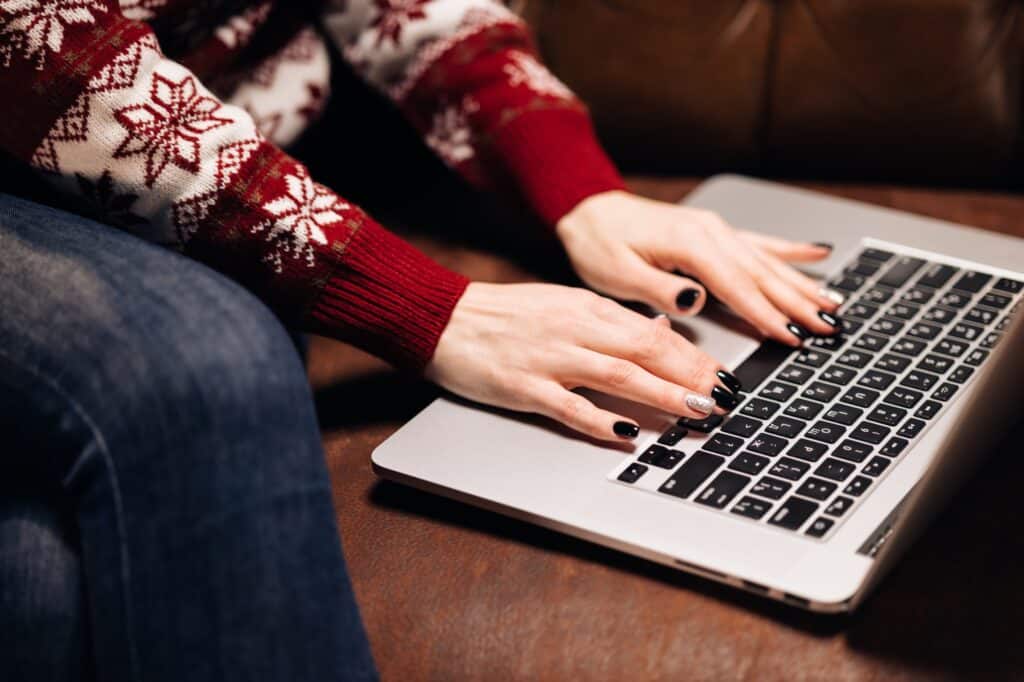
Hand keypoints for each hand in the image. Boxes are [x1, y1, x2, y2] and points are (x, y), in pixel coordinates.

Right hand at [426, 282, 743, 441]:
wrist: (447, 319)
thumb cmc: (505, 314)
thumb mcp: (563, 304)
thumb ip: (609, 322)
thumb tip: (657, 332)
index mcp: (586, 309)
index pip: (651, 333)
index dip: (693, 357)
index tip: (724, 376)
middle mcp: (574, 329)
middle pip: (644, 352)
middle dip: (691, 376)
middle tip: (726, 398)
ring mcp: (549, 359)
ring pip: (617, 376)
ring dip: (662, 395)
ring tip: (696, 412)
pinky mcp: (524, 387)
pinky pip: (569, 406)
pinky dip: (600, 420)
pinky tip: (626, 433)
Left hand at [555, 190, 843, 345]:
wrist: (590, 210)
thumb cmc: (599, 243)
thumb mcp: (618, 274)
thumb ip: (660, 289)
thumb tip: (696, 301)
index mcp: (690, 244)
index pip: (737, 285)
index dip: (766, 313)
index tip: (791, 335)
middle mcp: (710, 232)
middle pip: (762, 273)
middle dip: (798, 302)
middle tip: (829, 327)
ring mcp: (716, 230)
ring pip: (767, 260)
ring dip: (802, 283)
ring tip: (834, 303)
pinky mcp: (714, 232)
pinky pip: (758, 242)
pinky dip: (789, 250)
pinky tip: (818, 254)